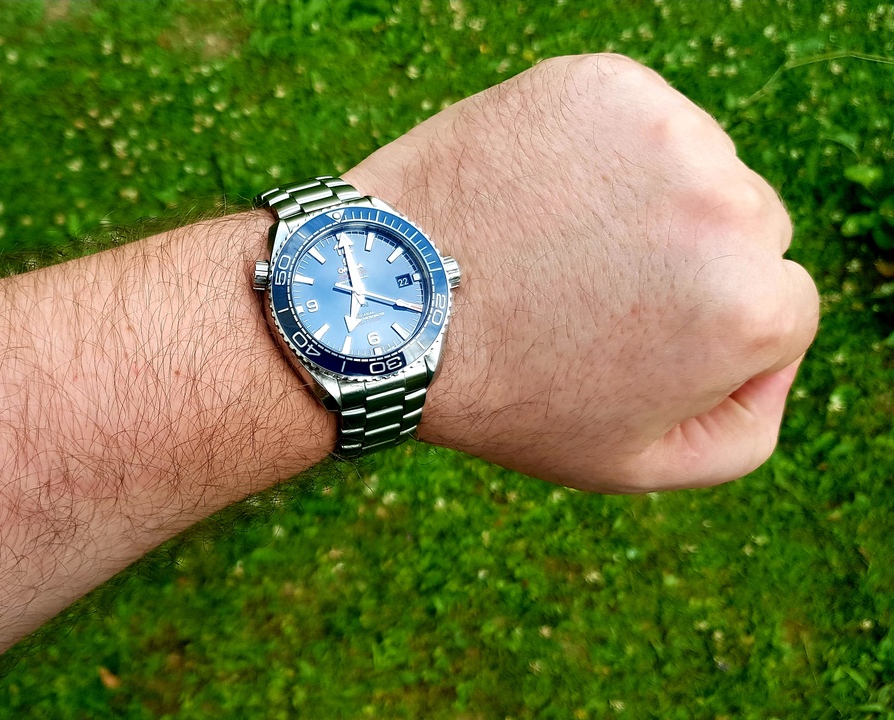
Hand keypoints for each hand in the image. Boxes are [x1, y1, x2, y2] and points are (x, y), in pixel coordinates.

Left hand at [343, 54, 818, 492]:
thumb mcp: (633, 462)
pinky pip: (635, 118)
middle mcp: (725, 206)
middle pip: (750, 227)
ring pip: (697, 165)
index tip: (628, 335)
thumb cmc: (504, 392)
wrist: (379, 304)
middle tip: (586, 292)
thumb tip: (775, 360)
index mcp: (752, 306)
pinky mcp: (601, 82)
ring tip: (554, 242)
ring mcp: (663, 132)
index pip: (782, 305)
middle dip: (685, 260)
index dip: (704, 329)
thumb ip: (744, 428)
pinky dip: (597, 149)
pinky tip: (537, 193)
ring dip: (645, 198)